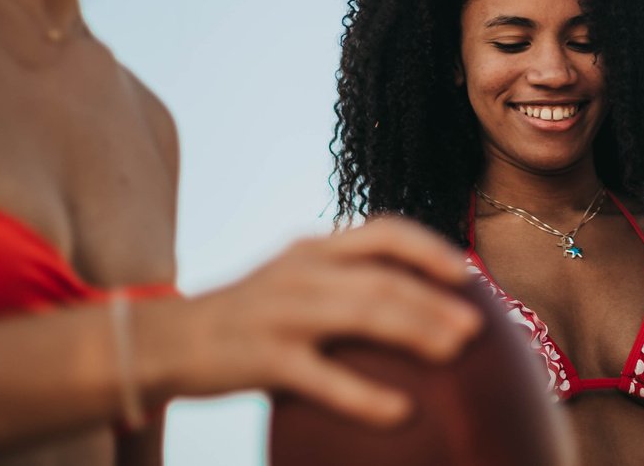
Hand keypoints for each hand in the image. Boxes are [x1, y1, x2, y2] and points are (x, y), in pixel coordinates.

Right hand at [158, 218, 482, 424]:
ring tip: (455, 352)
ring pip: (362, 314)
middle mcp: (301, 272)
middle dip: (434, 298)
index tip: (465, 272)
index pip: (381, 231)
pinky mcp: (265, 360)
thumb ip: (339, 279)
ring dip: (416, 330)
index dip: (428, 248)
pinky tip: (401, 412)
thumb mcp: (290, 280)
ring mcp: (283, 313)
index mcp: (313, 250)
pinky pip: (325, 379)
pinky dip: (367, 396)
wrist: (167, 340)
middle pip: (381, 277)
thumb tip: (412, 301)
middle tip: (476, 326)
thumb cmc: (245, 316)